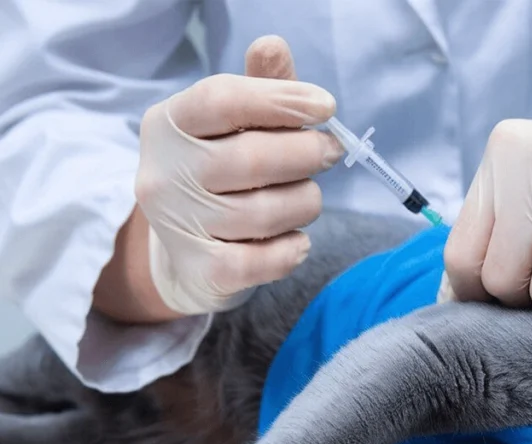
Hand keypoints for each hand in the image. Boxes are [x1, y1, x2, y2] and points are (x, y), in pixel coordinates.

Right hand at [135, 36, 341, 315]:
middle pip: (254, 158)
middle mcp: (164, 173)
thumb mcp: (234, 126)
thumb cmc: (223, 176)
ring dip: (306, 202)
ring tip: (306, 198)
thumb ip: (259, 89)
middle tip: (329, 152)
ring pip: (268, 211)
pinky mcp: (202, 270)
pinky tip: (296, 238)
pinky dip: (293, 248)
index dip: (283, 100)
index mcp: (170, 124)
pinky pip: (265, 260)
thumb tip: (273, 47)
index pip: (223, 99)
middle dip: (307, 154)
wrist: (189, 255)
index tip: (326, 107)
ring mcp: (179, 225)